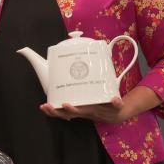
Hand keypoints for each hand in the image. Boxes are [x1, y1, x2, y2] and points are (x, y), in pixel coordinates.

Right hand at [40, 85, 161, 124]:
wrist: (119, 110)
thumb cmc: (100, 99)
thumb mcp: (89, 90)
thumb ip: (81, 75)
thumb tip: (73, 48)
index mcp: (80, 107)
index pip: (63, 112)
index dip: (53, 110)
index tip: (44, 106)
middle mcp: (87, 111)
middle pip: (71, 115)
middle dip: (60, 111)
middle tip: (53, 106)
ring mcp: (99, 111)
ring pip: (89, 112)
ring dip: (78, 110)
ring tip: (68, 104)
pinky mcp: (115, 108)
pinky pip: (115, 106)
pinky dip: (115, 102)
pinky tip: (114, 98)